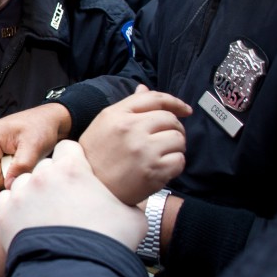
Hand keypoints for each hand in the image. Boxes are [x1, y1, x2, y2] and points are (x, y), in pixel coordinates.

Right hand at [0, 102, 69, 201]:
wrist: (50, 120)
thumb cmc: (41, 127)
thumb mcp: (33, 146)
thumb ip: (21, 166)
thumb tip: (9, 187)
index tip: (4, 203)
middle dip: (5, 185)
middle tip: (26, 183)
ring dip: (11, 180)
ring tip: (29, 171)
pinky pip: (2, 175)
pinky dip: (13, 177)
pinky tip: (25, 170)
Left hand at [0, 141, 146, 251]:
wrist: (75, 273)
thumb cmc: (106, 244)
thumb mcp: (132, 219)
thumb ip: (129, 205)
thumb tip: (132, 208)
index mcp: (72, 168)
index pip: (67, 148)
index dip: (73, 161)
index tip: (77, 176)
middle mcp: (43, 175)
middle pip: (44, 166)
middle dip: (53, 179)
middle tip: (64, 201)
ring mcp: (21, 193)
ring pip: (23, 183)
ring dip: (32, 194)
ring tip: (45, 216)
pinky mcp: (5, 214)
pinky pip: (6, 202)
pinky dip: (15, 209)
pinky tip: (28, 223)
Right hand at [79, 85, 191, 205]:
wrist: (90, 189)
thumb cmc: (96, 156)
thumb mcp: (104, 124)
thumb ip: (128, 106)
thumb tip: (144, 87)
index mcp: (117, 115)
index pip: (154, 98)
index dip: (175, 102)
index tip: (186, 110)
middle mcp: (130, 129)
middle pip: (170, 119)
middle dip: (175, 129)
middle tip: (168, 139)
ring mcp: (143, 150)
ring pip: (178, 139)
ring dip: (176, 147)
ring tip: (163, 155)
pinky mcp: (153, 171)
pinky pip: (179, 161)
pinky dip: (175, 165)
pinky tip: (162, 168)